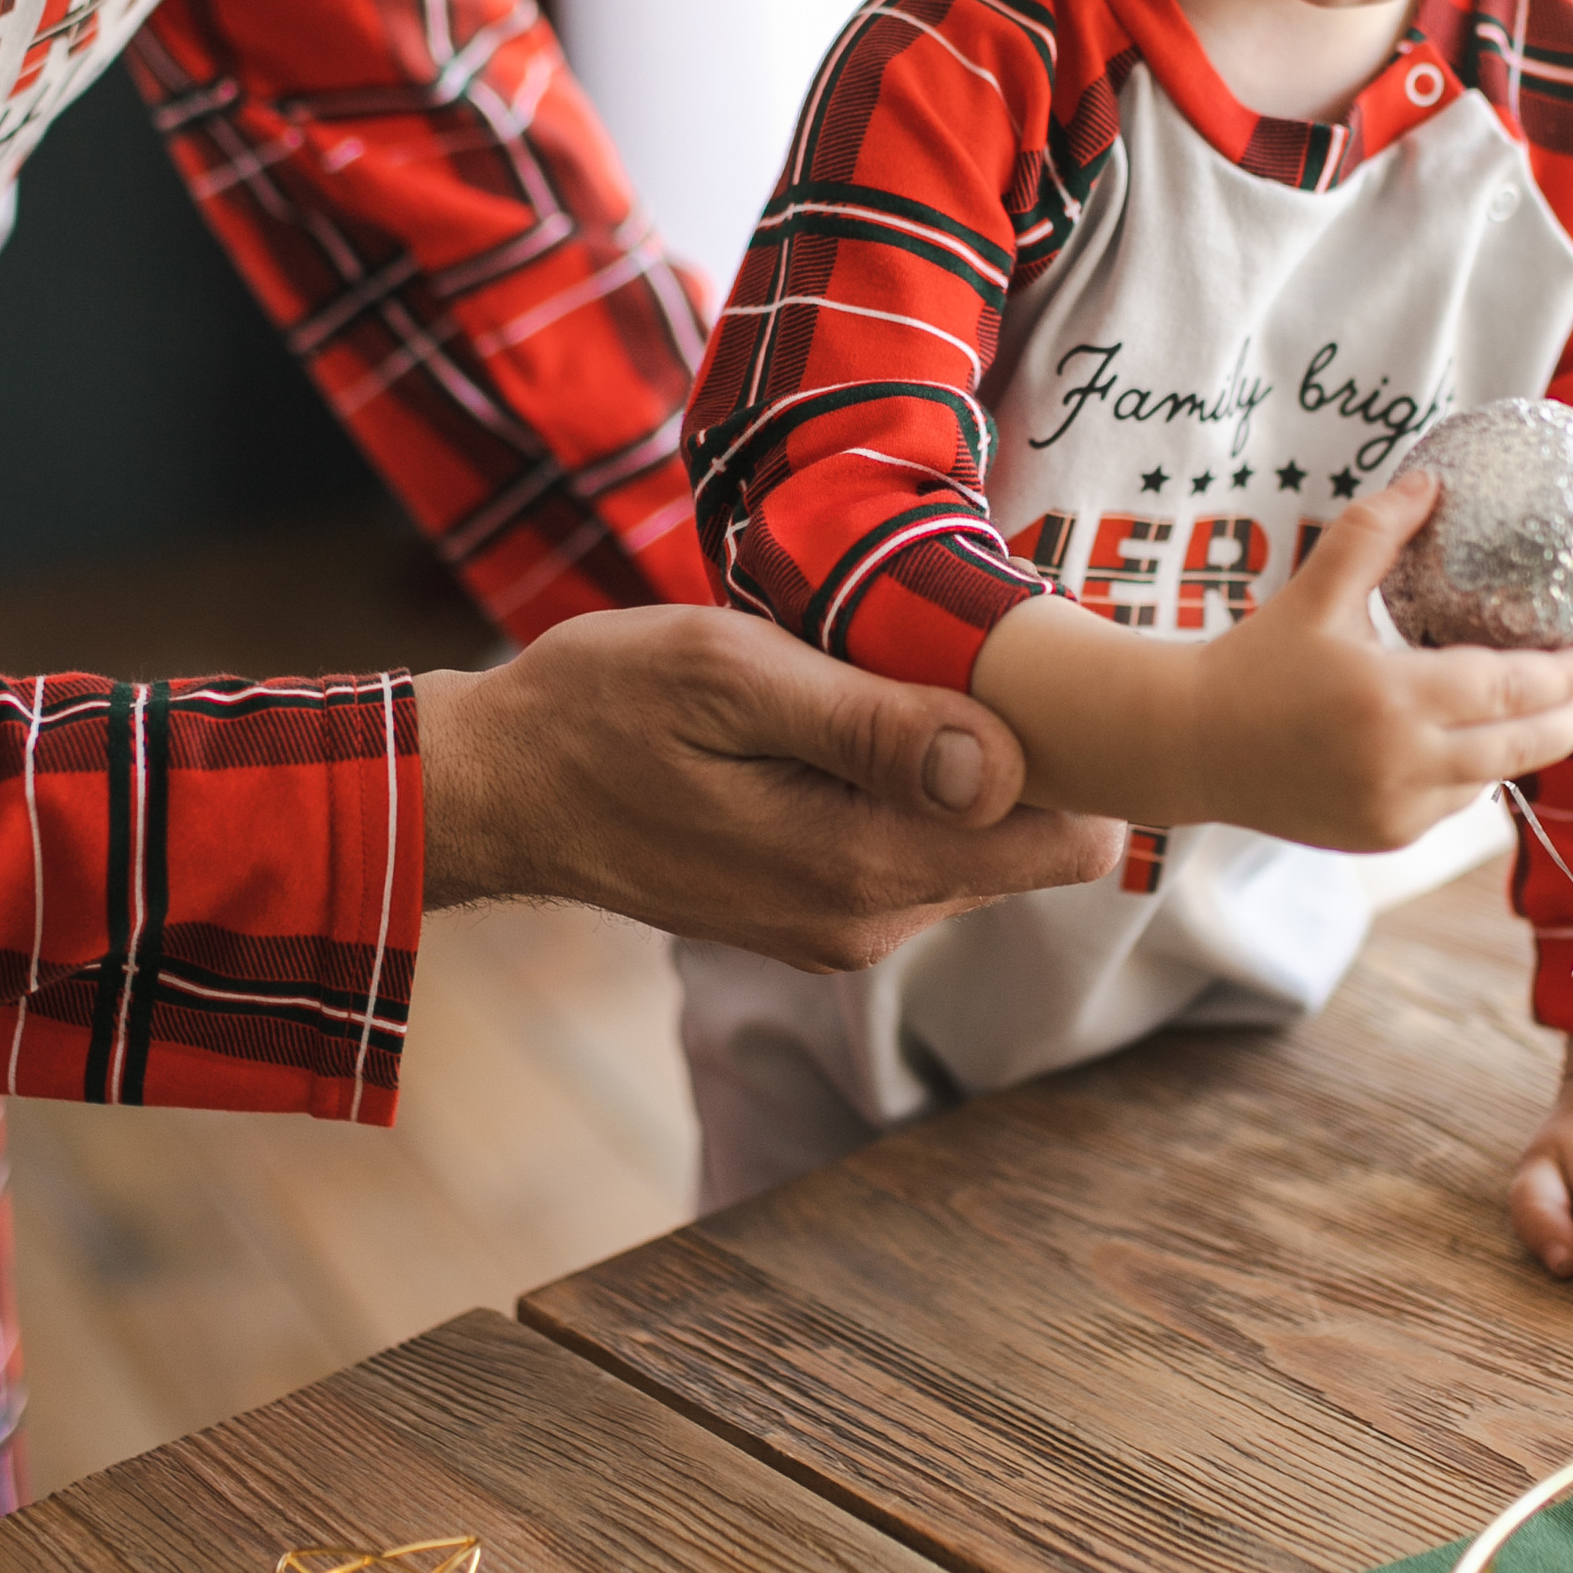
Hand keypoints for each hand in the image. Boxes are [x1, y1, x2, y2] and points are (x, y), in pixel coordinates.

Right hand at [414, 607, 1121, 968]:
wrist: (498, 787)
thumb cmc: (601, 708)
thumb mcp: (730, 677)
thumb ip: (870, 725)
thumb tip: (999, 764)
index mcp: (863, 866)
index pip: (1071, 842)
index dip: (1074, 749)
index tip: (1022, 669)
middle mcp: (871, 919)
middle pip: (1031, 837)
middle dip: (1009, 746)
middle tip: (930, 648)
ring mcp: (844, 924)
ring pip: (972, 838)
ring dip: (949, 758)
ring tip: (866, 676)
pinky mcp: (818, 909)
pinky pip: (912, 843)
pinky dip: (900, 781)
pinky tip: (834, 718)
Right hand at [971, 473, 1572, 849]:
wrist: (1192, 744)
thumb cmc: (1255, 661)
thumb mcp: (1316, 590)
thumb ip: (1376, 531)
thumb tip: (1432, 479)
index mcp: (1391, 697)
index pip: (1510, 688)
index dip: (1565, 674)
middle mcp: (1401, 763)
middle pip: (1523, 746)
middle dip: (1570, 717)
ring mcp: (1395, 809)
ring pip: (1490, 778)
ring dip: (1518, 744)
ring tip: (1533, 706)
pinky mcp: (1383, 837)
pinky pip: (1452, 803)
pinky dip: (1470, 771)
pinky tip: (1468, 738)